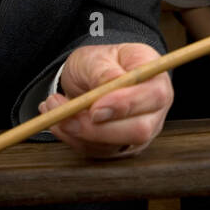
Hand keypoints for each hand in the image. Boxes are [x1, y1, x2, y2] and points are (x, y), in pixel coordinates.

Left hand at [41, 43, 172, 157]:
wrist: (90, 75)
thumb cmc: (100, 62)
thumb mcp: (97, 56)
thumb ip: (103, 72)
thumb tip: (109, 86)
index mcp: (156, 79)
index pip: (154, 97)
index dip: (126, 105)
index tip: (94, 108)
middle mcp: (154, 110)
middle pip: (139, 130)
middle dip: (97, 128)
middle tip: (64, 111)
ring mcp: (139, 132)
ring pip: (113, 146)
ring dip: (76, 131)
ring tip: (53, 106)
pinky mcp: (120, 147)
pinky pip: (96, 152)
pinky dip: (72, 138)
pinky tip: (59, 120)